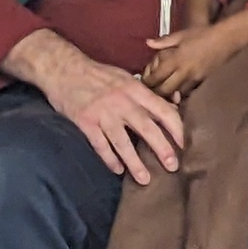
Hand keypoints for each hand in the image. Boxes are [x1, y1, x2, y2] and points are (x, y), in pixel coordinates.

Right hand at [1, 29, 183, 184]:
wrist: (63, 69)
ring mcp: (102, 112)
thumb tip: (171, 108)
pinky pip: (100, 144)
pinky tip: (117, 170)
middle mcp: (121, 101)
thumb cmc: (98, 74)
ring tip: (145, 179)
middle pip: (146, 127)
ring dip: (135, 162)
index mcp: (135, 89)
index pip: (162, 110)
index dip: (176, 128)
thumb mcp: (125, 78)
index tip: (184, 144)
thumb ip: (145, 94)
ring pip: (122, 142)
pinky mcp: (85, 121)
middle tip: (173, 166)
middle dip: (162, 148)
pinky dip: (109, 158)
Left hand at [144, 11, 247, 98]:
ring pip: (177, 93)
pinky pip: (188, 91)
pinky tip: (178, 91)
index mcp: (176, 59)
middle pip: (165, 90)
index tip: (142, 83)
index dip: (148, 82)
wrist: (225, 39)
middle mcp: (183, 72)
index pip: (157, 76)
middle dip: (156, 93)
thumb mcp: (181, 35)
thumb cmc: (201, 34)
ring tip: (163, 93)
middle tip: (151, 92)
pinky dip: (181, 92)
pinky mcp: (202, 81)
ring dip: (169, 94)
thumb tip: (148, 43)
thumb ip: (163, 41)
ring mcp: (194, 78)